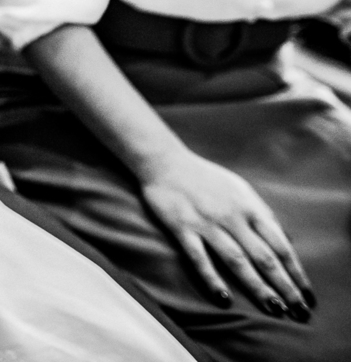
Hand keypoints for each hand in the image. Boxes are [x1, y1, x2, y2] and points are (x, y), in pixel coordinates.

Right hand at [141, 150, 313, 320]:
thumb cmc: (205, 177)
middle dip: (284, 286)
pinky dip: (212, 279)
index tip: (307, 293)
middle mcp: (232, 217)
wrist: (165, 162)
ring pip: (237, 260)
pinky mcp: (182, 228)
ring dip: (257, 286)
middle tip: (298, 311)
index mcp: (249, 207)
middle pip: (264, 257)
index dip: (296, 271)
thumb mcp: (240, 189)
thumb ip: (260, 213)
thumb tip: (284, 240)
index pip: (280, 244)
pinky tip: (224, 298)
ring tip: (273, 308)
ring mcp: (207, 223)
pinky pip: (200, 258)